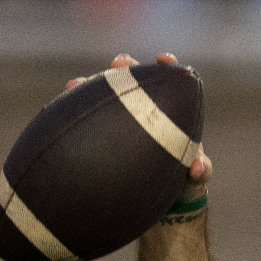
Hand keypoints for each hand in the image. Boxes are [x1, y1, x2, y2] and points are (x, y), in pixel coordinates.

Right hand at [66, 52, 210, 201]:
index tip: (163, 59)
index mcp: (171, 114)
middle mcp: (144, 111)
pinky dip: (74, 114)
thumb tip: (197, 166)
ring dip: (90, 87)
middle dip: (124, 68)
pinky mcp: (100, 136)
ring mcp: (119, 122)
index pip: (168, 84)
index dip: (166, 67)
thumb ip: (201, 172)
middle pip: (133, 82)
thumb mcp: (194, 179)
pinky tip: (59, 110)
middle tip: (118, 64)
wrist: (160, 201)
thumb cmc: (182, 182)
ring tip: (75, 84)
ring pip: (104, 98)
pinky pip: (86, 121)